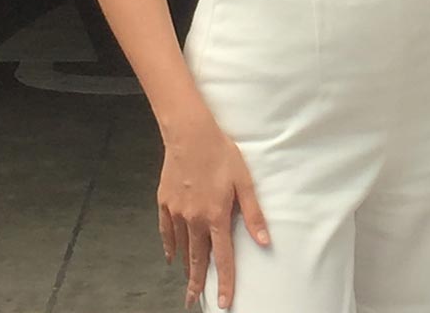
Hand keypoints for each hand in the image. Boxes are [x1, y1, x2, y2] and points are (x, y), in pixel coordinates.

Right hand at [156, 111, 270, 310]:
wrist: (189, 133)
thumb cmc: (220, 153)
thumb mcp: (244, 181)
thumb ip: (253, 214)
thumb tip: (264, 241)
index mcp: (216, 215)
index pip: (222, 257)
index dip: (223, 282)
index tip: (222, 302)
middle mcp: (194, 218)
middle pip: (197, 258)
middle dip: (197, 282)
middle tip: (193, 300)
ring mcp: (177, 211)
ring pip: (181, 246)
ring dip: (185, 266)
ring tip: (187, 281)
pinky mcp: (165, 201)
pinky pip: (166, 230)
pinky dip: (169, 244)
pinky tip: (171, 254)